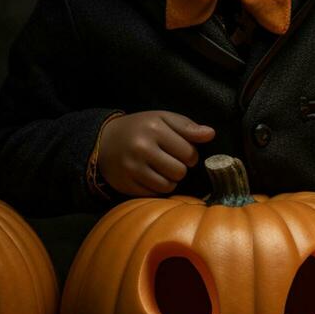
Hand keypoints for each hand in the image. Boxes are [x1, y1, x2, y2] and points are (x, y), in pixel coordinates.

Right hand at [96, 111, 215, 196]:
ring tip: (163, 169)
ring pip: (168, 186)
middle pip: (179, 171)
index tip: (182, 151)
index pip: (189, 153)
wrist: (103, 140)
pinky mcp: (124, 184)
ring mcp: (131, 168)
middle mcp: (141, 148)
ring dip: (170, 180)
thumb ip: (188, 127)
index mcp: (154, 129)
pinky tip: (151, 176)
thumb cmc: (141, 128)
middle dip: (180, 168)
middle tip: (171, 161)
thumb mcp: (163, 119)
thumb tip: (210, 134)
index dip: (190, 154)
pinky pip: (153, 194)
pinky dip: (156, 188)